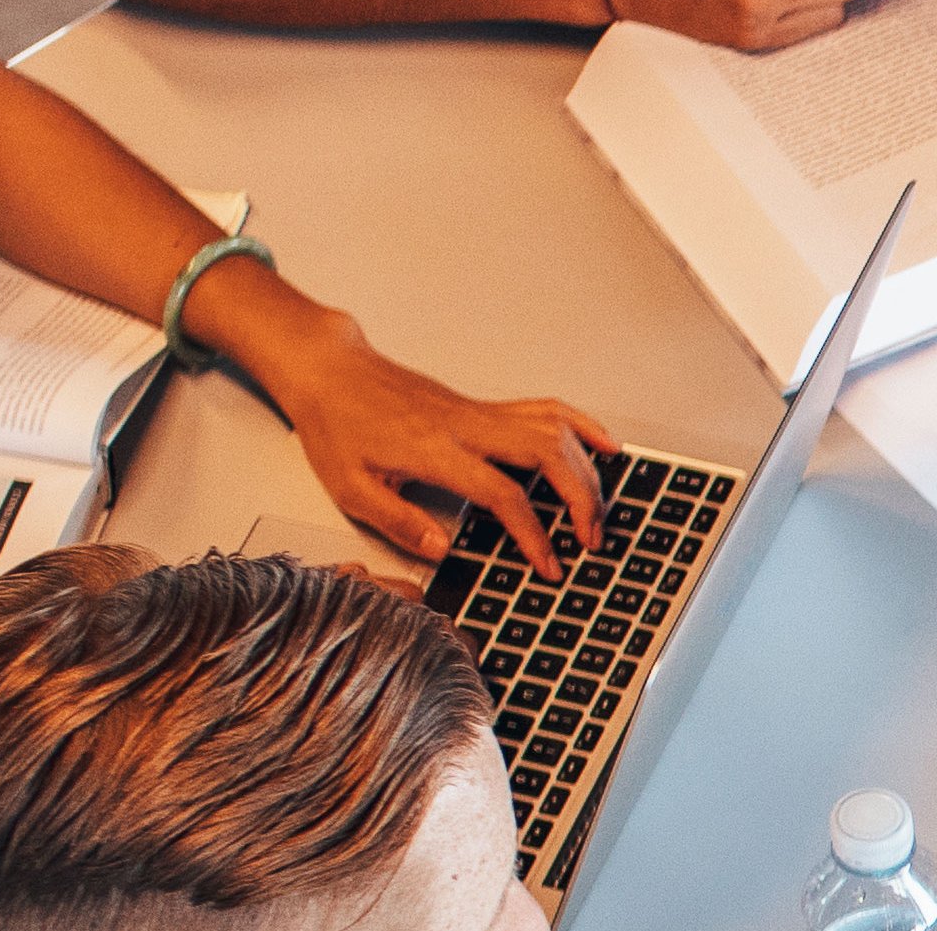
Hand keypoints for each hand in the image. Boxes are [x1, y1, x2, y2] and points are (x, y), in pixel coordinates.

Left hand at [235, 332, 619, 572]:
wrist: (334, 373)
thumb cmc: (338, 426)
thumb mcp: (350, 487)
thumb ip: (398, 520)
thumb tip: (441, 549)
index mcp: (435, 451)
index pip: (503, 494)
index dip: (534, 534)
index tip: (549, 563)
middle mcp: (467, 426)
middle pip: (547, 454)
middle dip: (581, 499)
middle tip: (591, 538)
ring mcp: (480, 412)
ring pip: (554, 429)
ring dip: (586, 467)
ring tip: (601, 504)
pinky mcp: (484, 406)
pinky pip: (546, 408)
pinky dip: (582, 424)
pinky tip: (603, 443)